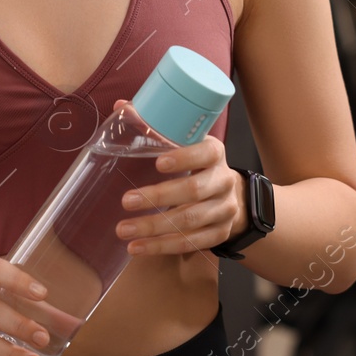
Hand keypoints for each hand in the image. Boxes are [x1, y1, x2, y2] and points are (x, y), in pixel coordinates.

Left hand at [111, 98, 245, 255]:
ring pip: (190, 222)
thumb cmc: (198, 164)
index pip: (205, 153)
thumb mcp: (186, 143)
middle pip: (194, 191)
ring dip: (154, 228)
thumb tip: (121, 107)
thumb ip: (155, 127)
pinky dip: (162, 247)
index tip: (158, 163)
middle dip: (158, 197)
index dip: (184, 158)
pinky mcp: (219, 234)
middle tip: (126, 201)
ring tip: (123, 229)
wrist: (234, 196)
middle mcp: (223, 181)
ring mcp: (224, 210)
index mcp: (215, 153)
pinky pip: (191, 243)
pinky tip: (137, 248)